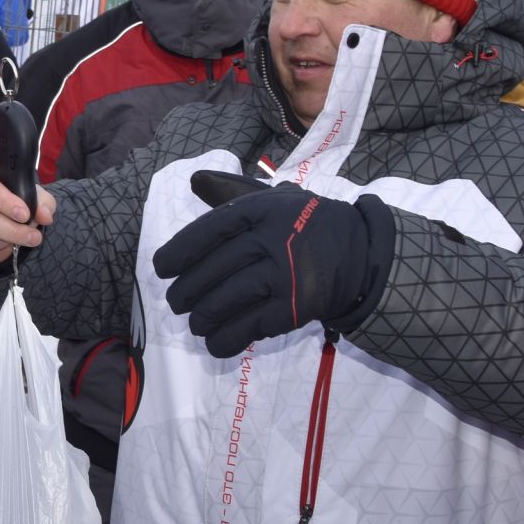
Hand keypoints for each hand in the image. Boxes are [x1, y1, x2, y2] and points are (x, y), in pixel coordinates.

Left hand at [153, 171, 394, 356]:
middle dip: (186, 291)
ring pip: (228, 299)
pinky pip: (251, 327)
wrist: (361, 255)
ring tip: (196, 322)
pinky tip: (216, 342)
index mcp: (264, 209)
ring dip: (203, 317)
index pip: (211, 230)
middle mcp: (274, 239)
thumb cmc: (304, 225)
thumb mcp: (274, 199)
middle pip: (214, 269)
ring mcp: (287, 275)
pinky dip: (227, 338)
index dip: (180, 250)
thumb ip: (233, 192)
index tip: (162, 268)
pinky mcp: (296, 308)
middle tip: (177, 302)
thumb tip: (195, 181)